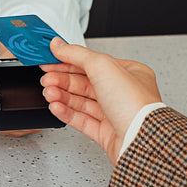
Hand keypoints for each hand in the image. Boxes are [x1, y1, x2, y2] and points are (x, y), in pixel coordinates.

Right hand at [40, 37, 161, 163]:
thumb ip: (77, 54)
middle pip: (85, 83)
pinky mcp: (107, 133)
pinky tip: (56, 107)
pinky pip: (82, 120)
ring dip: (62, 96)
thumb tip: (59, 45)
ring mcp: (114, 114)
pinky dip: (67, 113)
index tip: (51, 60)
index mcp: (129, 73)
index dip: (69, 61)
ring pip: (82, 102)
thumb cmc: (134, 104)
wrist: (141, 141)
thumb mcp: (102, 66)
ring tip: (48, 93)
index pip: (93, 63)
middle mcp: (122, 93)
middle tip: (46, 79)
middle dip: (63, 80)